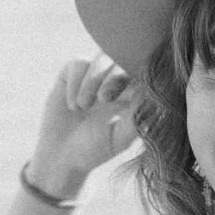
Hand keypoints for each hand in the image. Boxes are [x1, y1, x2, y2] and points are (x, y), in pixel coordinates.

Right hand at [26, 52, 139, 198]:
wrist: (62, 156)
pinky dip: (76, 84)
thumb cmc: (96, 149)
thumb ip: (137, 117)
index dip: (139, 76)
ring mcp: (96, 74)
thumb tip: (153, 97)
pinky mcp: (73, 72)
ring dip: (93, 81)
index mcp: (135, 94)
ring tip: (83, 106)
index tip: (129, 95)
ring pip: (102, 58)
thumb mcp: (120, 137)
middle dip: (114, 77)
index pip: (145, 73)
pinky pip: (79, 64)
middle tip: (104, 99)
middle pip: (124, 59)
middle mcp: (118, 80)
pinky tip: (73, 107)